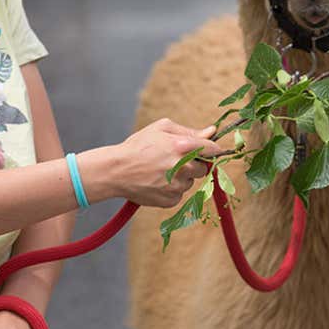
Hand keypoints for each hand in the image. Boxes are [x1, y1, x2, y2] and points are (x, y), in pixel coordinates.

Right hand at [100, 118, 226, 207]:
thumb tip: (212, 131)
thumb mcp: (161, 129)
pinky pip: (180, 194)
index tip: (209, 150)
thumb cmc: (138, 146)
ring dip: (182, 176)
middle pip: (204, 168)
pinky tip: (157, 182)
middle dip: (194, 163)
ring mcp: (178, 186)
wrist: (116, 171)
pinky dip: (172, 189)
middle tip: (174, 159)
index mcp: (183, 146)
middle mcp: (183, 167)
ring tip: (161, 171)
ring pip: (191, 181)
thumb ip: (189, 130)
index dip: (212, 149)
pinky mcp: (171, 200)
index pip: (213, 149)